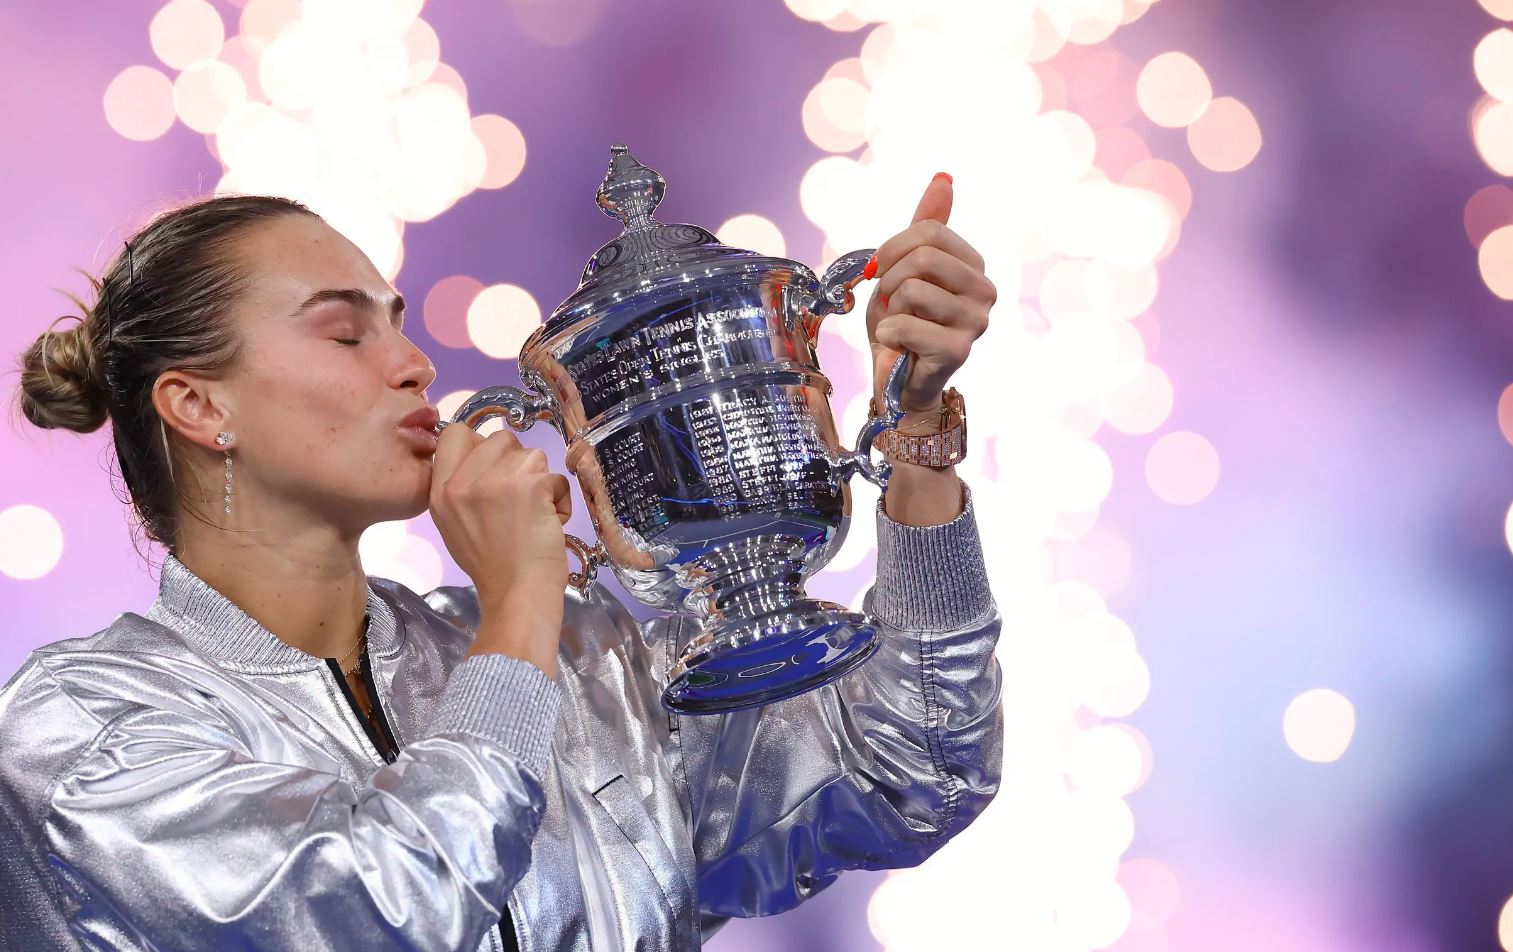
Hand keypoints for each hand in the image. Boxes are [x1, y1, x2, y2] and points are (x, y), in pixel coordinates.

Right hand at [429, 426, 571, 604]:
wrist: (517, 594)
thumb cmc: (493, 567)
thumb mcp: (455, 524)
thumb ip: (461, 488)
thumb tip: (484, 459)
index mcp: (440, 491)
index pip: (454, 434)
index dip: (480, 445)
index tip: (494, 469)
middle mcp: (462, 482)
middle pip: (498, 438)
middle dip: (516, 463)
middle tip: (518, 500)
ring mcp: (495, 480)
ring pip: (530, 453)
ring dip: (539, 480)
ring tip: (533, 513)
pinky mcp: (528, 484)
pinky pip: (554, 475)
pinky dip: (559, 497)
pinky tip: (550, 521)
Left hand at [866, 174, 995, 412]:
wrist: (897, 380)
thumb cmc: (903, 322)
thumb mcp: (907, 267)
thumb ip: (926, 225)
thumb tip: (944, 177)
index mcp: (974, 265)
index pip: (929, 232)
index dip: (892, 249)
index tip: (879, 271)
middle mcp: (986, 290)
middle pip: (923, 257)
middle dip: (890, 280)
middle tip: (890, 302)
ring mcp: (977, 321)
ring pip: (912, 291)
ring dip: (890, 311)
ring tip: (900, 326)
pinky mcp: (959, 350)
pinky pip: (905, 324)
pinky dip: (888, 336)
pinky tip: (899, 347)